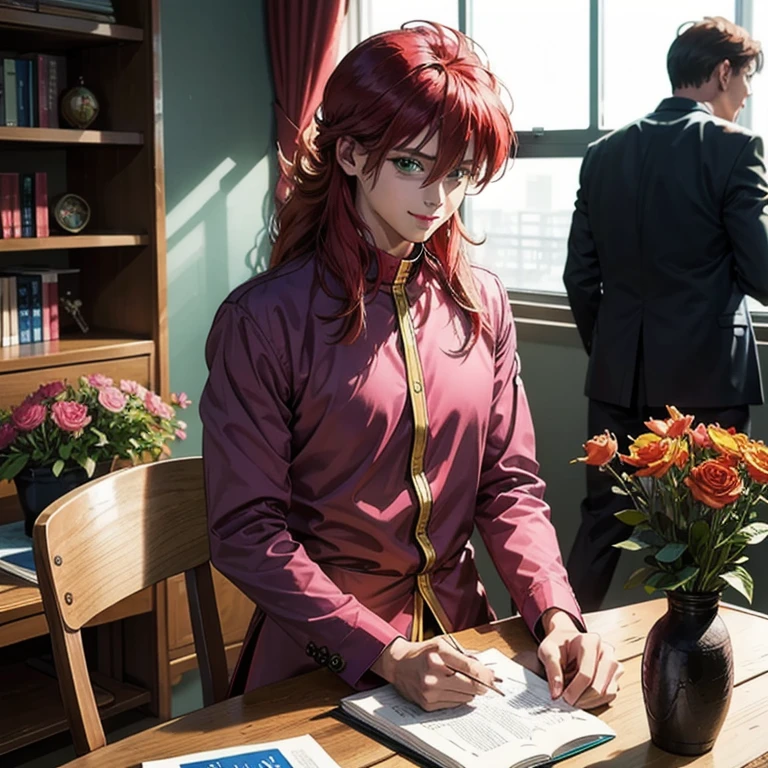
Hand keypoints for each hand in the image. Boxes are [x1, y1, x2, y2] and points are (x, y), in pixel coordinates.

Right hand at [371, 636, 495, 711]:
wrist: (398, 664)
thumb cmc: (423, 652)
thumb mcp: (442, 644)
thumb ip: (464, 654)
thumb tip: (486, 667)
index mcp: (438, 653)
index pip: (470, 668)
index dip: (486, 674)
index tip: (494, 677)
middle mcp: (433, 673)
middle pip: (470, 686)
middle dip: (481, 685)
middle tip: (486, 683)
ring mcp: (430, 691)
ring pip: (465, 697)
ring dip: (470, 692)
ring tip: (466, 683)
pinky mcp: (427, 704)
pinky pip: (454, 704)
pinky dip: (459, 698)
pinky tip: (454, 689)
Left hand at [537, 609, 622, 709]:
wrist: (567, 638)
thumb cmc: (559, 644)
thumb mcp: (548, 651)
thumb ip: (552, 670)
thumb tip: (557, 694)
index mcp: (590, 641)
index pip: (586, 674)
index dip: (575, 690)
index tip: (564, 698)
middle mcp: (606, 651)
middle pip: (599, 686)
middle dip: (583, 699)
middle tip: (568, 701)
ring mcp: (614, 662)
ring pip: (608, 693)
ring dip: (591, 701)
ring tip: (576, 698)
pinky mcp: (616, 673)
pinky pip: (611, 694)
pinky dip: (598, 700)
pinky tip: (584, 696)